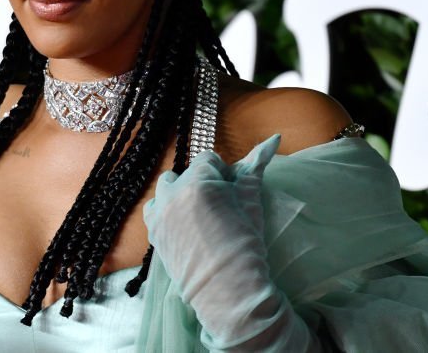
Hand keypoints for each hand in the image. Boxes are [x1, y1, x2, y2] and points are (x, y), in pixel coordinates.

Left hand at [144, 135, 320, 350]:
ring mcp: (159, 213)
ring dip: (181, 194)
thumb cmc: (246, 242)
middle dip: (201, 183)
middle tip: (219, 208)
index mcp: (199, 181)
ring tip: (200, 217)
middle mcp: (174, 192)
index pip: (209, 160)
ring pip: (167, 188)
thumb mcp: (252, 200)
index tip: (232, 195)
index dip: (223, 175)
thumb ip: (257, 164)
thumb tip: (274, 137)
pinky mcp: (153, 232)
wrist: (228, 289)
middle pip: (187, 173)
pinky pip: (155, 210)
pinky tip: (185, 228)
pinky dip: (167, 213)